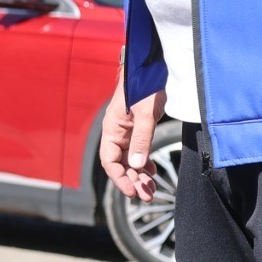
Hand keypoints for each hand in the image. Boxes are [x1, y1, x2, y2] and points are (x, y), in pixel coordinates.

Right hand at [99, 82, 166, 200]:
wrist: (151, 66)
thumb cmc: (144, 85)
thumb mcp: (145, 113)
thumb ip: (142, 139)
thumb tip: (138, 166)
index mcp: (112, 129)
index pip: (110, 161)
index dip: (120, 178)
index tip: (133, 191)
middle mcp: (117, 133)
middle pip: (120, 164)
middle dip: (132, 181)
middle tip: (147, 195)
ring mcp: (127, 132)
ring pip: (130, 160)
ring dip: (139, 175)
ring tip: (151, 188)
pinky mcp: (138, 129)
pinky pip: (138, 151)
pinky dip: (144, 163)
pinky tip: (151, 171)